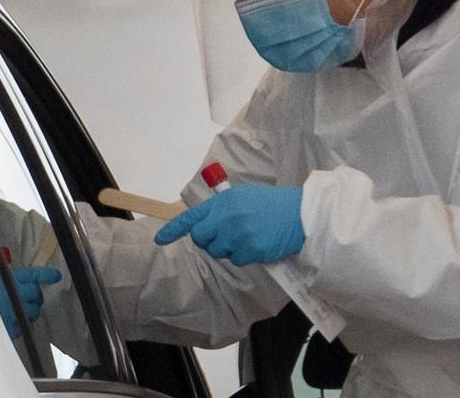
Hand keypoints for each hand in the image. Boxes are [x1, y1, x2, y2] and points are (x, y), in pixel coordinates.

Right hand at [0, 267, 61, 338]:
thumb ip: (16, 281)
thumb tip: (41, 279)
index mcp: (6, 281)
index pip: (31, 274)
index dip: (45, 274)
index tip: (56, 276)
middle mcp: (9, 294)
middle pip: (36, 294)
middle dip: (35, 297)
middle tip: (26, 299)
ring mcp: (9, 311)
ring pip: (34, 312)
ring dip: (29, 312)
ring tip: (15, 311)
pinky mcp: (8, 328)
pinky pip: (24, 327)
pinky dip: (20, 326)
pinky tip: (10, 321)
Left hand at [155, 185, 304, 265]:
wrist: (300, 214)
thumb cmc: (273, 205)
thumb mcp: (244, 198)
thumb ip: (224, 209)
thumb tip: (208, 225)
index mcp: (224, 201)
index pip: (192, 216)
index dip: (174, 229)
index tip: (159, 239)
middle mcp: (226, 217)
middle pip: (201, 238)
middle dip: (209, 240)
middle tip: (226, 237)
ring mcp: (236, 235)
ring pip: (218, 251)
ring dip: (229, 248)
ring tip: (249, 236)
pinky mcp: (248, 250)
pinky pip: (236, 260)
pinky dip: (245, 256)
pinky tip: (258, 244)